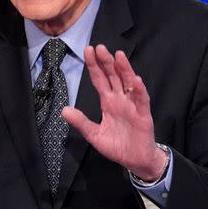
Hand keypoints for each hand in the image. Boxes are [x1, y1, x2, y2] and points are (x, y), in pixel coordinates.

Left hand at [61, 44, 165, 181]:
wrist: (135, 161)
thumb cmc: (117, 145)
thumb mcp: (94, 135)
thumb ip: (81, 122)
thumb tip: (64, 110)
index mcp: (108, 101)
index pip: (99, 79)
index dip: (94, 66)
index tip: (88, 50)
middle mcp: (120, 99)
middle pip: (113, 76)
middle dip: (106, 62)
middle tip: (100, 47)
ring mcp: (132, 105)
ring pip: (128, 83)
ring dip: (124, 69)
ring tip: (118, 56)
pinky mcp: (143, 115)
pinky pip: (142, 100)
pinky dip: (139, 90)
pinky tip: (135, 79)